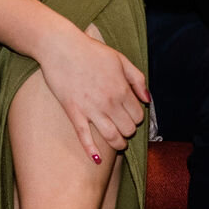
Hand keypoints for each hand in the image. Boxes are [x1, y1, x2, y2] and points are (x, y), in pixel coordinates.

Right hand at [34, 24, 150, 161]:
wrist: (61, 47)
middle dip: (128, 130)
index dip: (136, 118)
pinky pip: (84, 137)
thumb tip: (148, 99)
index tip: (130, 115)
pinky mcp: (74, 113)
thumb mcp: (120, 59)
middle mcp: (109, 102)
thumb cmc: (91, 51)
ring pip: (112, 137)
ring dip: (118, 144)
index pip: (138, 115)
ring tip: (118, 143)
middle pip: (128, 129)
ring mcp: (91, 109)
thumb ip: (137, 79)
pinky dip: (92, 151)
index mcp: (122, 89)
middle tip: (123, 127)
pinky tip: (97, 160)